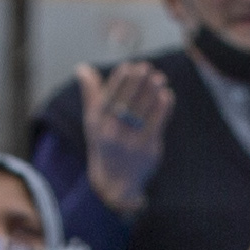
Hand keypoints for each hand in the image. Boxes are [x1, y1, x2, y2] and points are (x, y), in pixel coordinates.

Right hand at [77, 59, 169, 211]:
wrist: (116, 182)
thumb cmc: (105, 143)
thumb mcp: (93, 121)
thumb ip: (91, 94)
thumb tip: (82, 68)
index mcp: (98, 123)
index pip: (108, 97)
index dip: (119, 81)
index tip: (129, 66)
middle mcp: (111, 133)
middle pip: (126, 102)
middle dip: (137, 83)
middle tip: (147, 67)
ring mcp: (130, 142)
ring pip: (143, 111)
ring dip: (152, 92)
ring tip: (160, 78)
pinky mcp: (147, 148)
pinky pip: (156, 123)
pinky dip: (163, 108)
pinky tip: (167, 95)